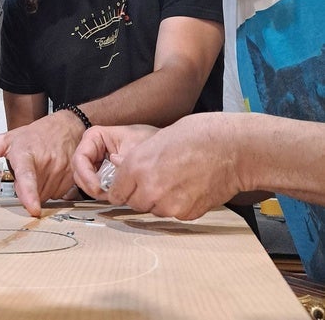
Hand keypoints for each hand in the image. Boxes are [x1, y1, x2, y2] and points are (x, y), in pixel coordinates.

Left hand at [0, 110, 84, 215]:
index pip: (27, 178)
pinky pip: (60, 195)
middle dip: (29, 190)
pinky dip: (54, 189)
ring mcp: (61, 171)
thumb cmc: (36, 134)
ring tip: (42, 171)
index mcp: (27, 155)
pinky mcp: (72, 177)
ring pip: (47, 196)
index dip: (29, 194)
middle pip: (34, 194)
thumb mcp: (7, 140)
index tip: (32, 208)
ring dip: (42, 190)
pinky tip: (53, 174)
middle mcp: (47, 163)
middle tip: (29, 172)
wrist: (66, 126)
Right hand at [71, 124, 157, 199]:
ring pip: (86, 182)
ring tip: (115, 195)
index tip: (98, 189)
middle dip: (92, 186)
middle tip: (106, 195)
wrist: (160, 146)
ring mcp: (95, 163)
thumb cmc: (147, 140)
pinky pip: (96, 187)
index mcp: (94, 137)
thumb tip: (111, 182)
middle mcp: (91, 149)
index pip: (80, 158)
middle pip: (79, 172)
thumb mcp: (135, 150)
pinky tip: (116, 194)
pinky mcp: (102, 174)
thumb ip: (122, 166)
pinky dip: (104, 193)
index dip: (86, 176)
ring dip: (98, 192)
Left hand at [73, 114, 242, 219]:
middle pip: (135, 204)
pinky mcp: (188, 214)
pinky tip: (190, 188)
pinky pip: (175, 214)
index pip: (116, 193)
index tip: (127, 188)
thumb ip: (138, 157)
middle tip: (156, 181)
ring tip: (176, 181)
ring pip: (155, 210)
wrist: (231, 148)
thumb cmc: (197, 135)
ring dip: (160, 201)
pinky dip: (179, 205)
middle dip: (141, 195)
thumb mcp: (158, 138)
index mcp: (137, 166)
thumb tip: (120, 163)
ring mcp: (169, 204)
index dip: (122, 189)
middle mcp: (150, 189)